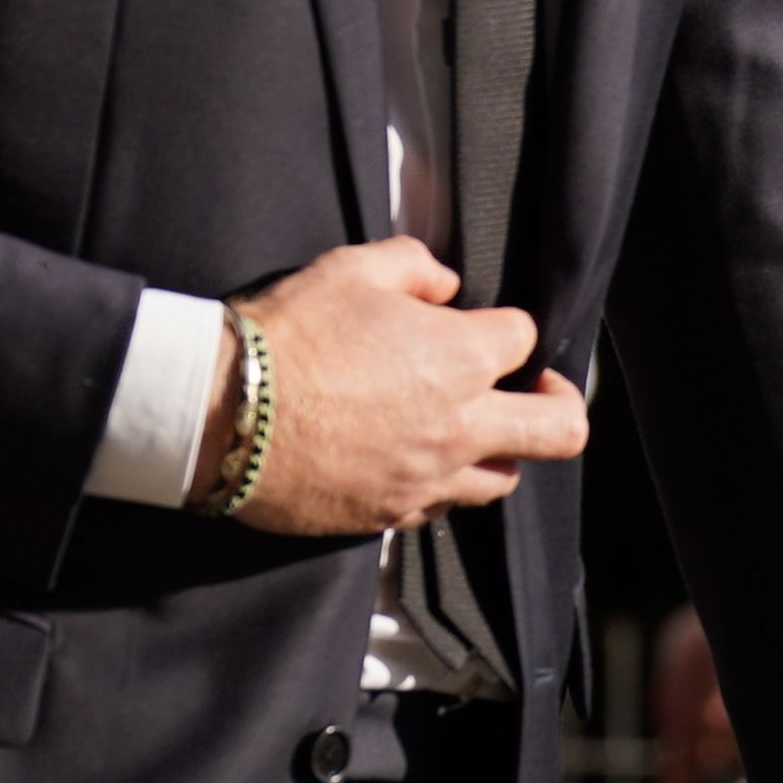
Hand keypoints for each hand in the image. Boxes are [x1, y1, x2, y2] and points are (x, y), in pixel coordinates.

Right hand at [214, 238, 590, 534]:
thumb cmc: (288, 335)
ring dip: (500, 450)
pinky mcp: (389, 515)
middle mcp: (461, 426)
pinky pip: (441, 507)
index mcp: (462, 358)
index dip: (505, 326)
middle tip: (533, 390)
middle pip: (560, 429)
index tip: (479, 325)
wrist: (223, 414)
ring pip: (504, 479)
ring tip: (469, 429)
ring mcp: (428, 479)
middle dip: (559, 404)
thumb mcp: (353, 268)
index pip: (526, 338)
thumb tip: (445, 287)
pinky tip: (412, 460)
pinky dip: (441, 483)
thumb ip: (417, 267)